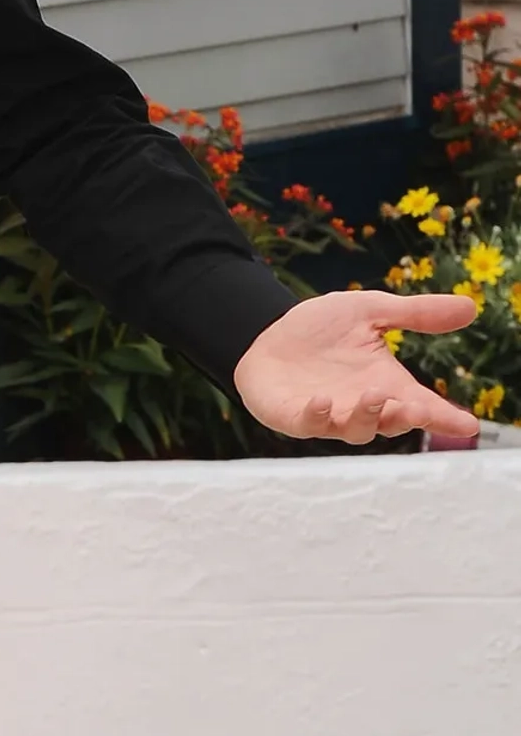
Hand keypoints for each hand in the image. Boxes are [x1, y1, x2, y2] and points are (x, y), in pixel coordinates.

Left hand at [234, 291, 478, 444]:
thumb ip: (415, 314)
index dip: (445, 418)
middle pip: (391, 423)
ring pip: (355, 429)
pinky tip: (322, 400)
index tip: (467, 425)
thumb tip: (470, 306)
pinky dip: (318, 415)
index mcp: (386, 384)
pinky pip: (310, 424)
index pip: (422, 406)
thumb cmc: (321, 328)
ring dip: (366, 416)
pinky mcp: (295, 416)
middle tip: (416, 409)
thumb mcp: (370, 311)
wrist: (265, 332)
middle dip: (404, 418)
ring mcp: (329, 415)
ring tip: (374, 396)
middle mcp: (361, 405)